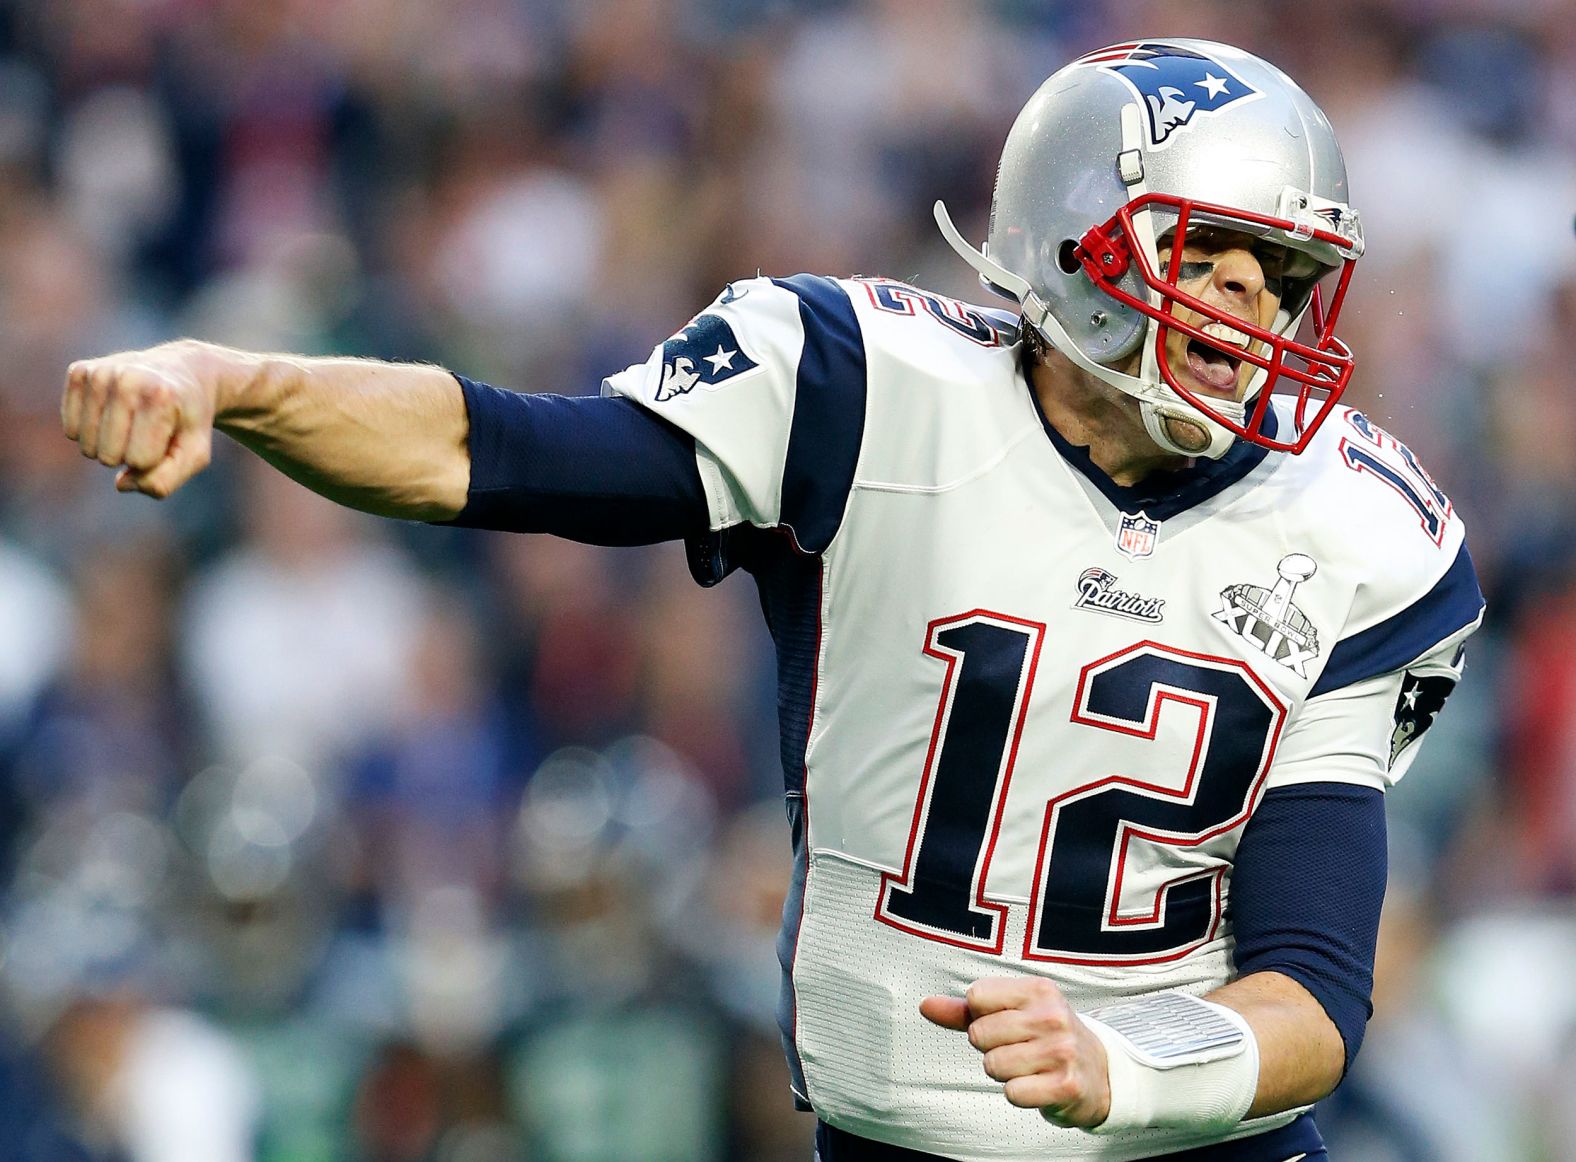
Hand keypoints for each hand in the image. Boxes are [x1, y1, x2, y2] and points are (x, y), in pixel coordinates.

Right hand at [61, 340, 233, 497]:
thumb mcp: (194, 454)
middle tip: (149, 429)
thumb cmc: (188, 419)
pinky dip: (91, 432)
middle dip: (129, 454)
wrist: (184, 372)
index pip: (138, 460)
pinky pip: (70, 431)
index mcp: (159, 396)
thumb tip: (121, 484)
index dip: (153, 459)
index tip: (166, 436)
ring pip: (87, 446)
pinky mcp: (79, 372)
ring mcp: (99, 373)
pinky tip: (112, 411)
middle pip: (108, 455)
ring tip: (133, 419)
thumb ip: (166, 480)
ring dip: (109, 444)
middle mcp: (126, 379)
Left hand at [920, 977, 1111, 1128]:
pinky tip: (1038, 1085)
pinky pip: (1012, 1092)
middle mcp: (1052, 1015)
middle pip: (980, 1034)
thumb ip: (965, 1011)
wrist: (1098, 1073)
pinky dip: (1020, 1093)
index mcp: (1038, 989)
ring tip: (1030, 1067)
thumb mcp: (1011, 1013)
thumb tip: (925, 1005)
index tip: (1005, 1023)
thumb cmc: (1045, 1038)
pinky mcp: (1066, 1085)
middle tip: (1020, 1048)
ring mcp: (1061, 1050)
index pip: (976, 997)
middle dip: (992, 1048)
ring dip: (1005, 1073)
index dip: (981, 1017)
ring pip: (993, 1065)